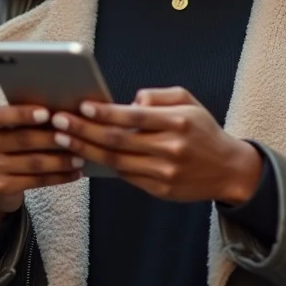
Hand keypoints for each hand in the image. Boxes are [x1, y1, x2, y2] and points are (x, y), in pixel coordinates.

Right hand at [0, 105, 83, 229]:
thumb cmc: (9, 147)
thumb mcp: (9, 130)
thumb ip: (26, 119)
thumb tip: (63, 110)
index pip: (1, 115)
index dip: (24, 114)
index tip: (47, 113)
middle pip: (23, 139)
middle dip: (53, 138)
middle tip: (77, 135)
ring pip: (34, 162)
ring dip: (61, 160)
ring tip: (81, 157)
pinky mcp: (2, 187)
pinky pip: (36, 180)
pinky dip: (59, 177)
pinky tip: (74, 174)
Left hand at [49, 87, 262, 203]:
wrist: (227, 168)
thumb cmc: (202, 129)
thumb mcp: (188, 101)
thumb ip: (157, 96)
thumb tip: (128, 102)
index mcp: (178, 121)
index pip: (133, 116)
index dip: (105, 112)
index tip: (83, 106)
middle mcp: (170, 147)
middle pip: (118, 140)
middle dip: (84, 130)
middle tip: (59, 122)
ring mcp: (164, 171)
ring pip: (116, 160)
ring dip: (85, 150)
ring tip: (63, 139)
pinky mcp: (160, 189)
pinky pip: (125, 176)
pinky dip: (103, 166)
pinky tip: (85, 156)